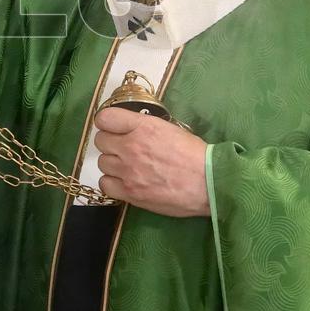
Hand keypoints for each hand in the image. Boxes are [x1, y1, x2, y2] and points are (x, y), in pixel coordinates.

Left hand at [93, 107, 209, 216]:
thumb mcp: (169, 128)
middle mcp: (130, 147)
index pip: (105, 118)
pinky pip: (105, 184)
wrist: (209, 183)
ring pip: (102, 163)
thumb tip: (130, 128)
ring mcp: (128, 171)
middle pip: (100, 141)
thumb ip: (144, 127)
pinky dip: (112, 183)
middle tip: (124, 149)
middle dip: (111, 143)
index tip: (114, 128)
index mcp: (142, 127)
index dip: (107, 123)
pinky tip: (125, 182)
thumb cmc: (194, 154)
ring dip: (113, 163)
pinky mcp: (130, 192)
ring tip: (128, 167)